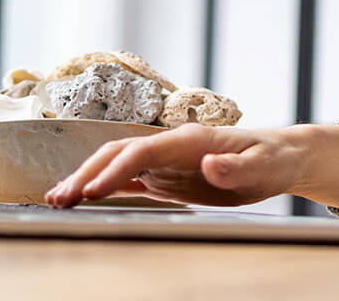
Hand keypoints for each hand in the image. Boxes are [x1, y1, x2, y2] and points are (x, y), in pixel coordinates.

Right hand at [44, 123, 306, 208]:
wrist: (281, 156)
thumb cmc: (273, 159)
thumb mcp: (264, 167)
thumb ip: (237, 167)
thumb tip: (210, 164)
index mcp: (190, 139)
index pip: (142, 151)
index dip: (115, 170)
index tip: (91, 191)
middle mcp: (171, 146)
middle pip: (118, 154)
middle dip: (86, 173)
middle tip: (59, 198)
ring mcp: (166, 160)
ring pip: (116, 165)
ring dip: (86, 179)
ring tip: (57, 199)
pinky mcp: (167, 176)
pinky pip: (129, 180)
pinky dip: (103, 187)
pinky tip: (82, 199)